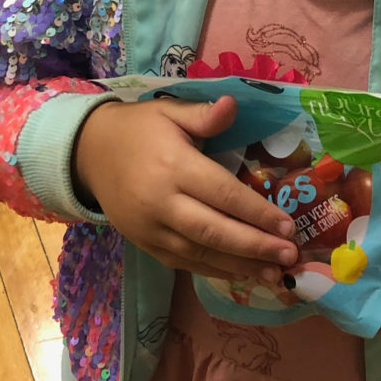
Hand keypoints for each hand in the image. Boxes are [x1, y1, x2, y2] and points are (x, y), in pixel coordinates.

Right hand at [73, 94, 297, 281]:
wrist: (89, 153)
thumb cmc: (139, 128)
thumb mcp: (170, 112)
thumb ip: (203, 115)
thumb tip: (233, 106)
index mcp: (174, 167)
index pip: (223, 195)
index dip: (257, 213)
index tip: (288, 227)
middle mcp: (162, 204)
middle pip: (214, 232)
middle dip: (255, 247)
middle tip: (290, 257)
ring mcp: (151, 230)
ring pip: (201, 255)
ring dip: (241, 266)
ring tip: (275, 273)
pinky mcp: (145, 245)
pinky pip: (184, 263)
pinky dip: (215, 271)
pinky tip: (242, 274)